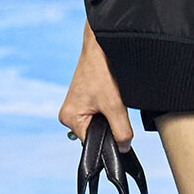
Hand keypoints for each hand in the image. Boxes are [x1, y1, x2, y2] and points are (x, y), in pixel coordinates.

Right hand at [58, 23, 132, 146]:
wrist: (101, 45)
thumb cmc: (101, 71)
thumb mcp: (115, 106)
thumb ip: (121, 131)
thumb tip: (124, 148)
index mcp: (69, 119)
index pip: (91, 143)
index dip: (108, 140)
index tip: (119, 131)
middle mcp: (69, 114)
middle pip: (95, 133)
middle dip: (109, 126)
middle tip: (115, 107)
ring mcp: (76, 105)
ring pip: (100, 122)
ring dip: (110, 115)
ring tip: (112, 98)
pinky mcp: (84, 98)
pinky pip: (99, 112)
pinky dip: (108, 108)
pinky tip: (111, 95)